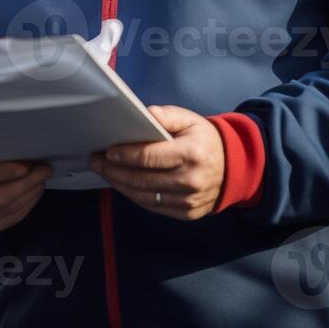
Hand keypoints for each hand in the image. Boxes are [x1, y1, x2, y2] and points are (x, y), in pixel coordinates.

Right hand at [0, 158, 51, 232]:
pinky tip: (34, 192)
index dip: (2, 172)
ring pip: (6, 210)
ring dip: (29, 194)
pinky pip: (10, 219)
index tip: (25, 165)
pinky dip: (27, 205)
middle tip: (44, 169)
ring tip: (42, 178)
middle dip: (25, 183)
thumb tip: (22, 145)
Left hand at [88, 105, 224, 220]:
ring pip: (143, 196)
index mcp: (191, 154)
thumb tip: (145, 113)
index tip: (107, 150)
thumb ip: (167, 115)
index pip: (149, 157)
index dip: (124, 155)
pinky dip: (134, 195)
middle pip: (141, 179)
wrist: (233, 167)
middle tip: (95, 160)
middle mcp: (190, 181)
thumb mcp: (191, 120)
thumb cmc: (204, 140)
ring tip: (104, 171)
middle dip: (114, 170)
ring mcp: (188, 201)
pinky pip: (152, 206)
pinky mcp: (185, 214)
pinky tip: (122, 184)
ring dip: (119, 184)